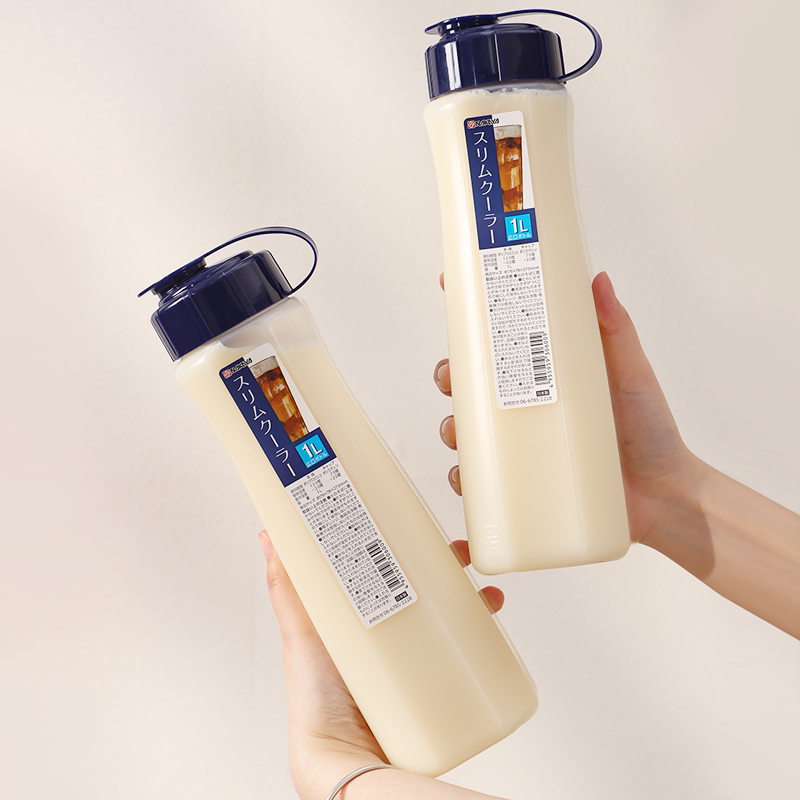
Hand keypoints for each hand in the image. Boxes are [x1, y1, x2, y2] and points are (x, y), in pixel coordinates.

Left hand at [259, 531, 503, 798]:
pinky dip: (483, 642)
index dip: (409, 548)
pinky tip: (492, 628)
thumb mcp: (301, 633)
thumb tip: (271, 536)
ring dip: (473, 601)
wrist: (344, 761)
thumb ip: (286, 588)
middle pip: (425, 591)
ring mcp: (412, 662)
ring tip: (488, 594)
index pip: (388, 570)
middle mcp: (388, 638)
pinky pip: (462, 659)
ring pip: (449, 621)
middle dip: (448, 568)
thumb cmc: (314, 703)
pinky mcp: (432, 686)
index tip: (422, 528)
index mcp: (359, 619)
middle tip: (462, 554)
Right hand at [434, 272, 799, 635]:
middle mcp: (530, 409)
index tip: (450, 290)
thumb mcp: (632, 373)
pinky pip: (483, 483)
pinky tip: (466, 477)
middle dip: (449, 378)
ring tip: (458, 434)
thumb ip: (616, 328)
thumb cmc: (652, 432)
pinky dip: (465, 480)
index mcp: (549, 377)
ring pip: (469, 434)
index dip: (471, 320)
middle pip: (472, 387)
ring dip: (452, 429)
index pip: (502, 342)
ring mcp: (526, 447)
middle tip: (451, 378)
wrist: (665, 496)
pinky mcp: (526, 484)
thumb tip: (599, 280)